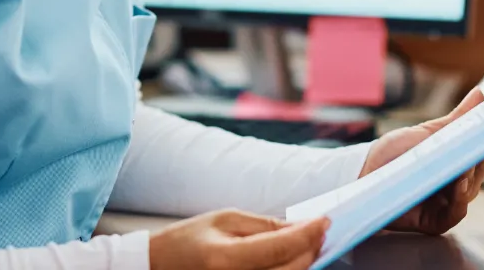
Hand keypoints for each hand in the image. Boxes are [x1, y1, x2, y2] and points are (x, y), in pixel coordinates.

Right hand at [149, 209, 329, 269]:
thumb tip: (301, 227)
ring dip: (304, 262)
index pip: (282, 247)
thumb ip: (265, 226)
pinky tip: (293, 258)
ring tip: (308, 243)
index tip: (325, 220)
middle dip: (311, 248)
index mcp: (226, 259)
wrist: (158, 267)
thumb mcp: (224, 220)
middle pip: (292, 269)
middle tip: (320, 230)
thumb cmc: (187, 241)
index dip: (309, 232)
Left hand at [359, 88, 483, 234]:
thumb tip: (480, 95)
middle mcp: (456, 184)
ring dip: (469, 179)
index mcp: (457, 161)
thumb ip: (456, 120)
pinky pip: (454, 215)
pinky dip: (459, 202)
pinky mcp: (434, 221)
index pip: (483, 153)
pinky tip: (458, 187)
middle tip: (477, 147)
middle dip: (479, 160)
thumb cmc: (393, 153)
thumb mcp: (427, 133)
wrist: (362, 173)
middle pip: (479, 173)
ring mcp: (446, 203)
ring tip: (464, 167)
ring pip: (469, 192)